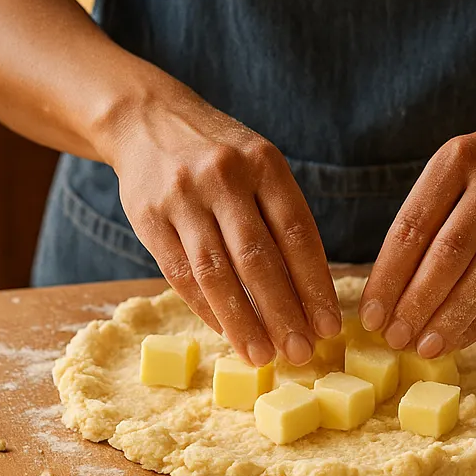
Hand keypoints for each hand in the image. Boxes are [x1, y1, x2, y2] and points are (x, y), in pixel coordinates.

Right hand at [103, 90, 339, 365]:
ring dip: (243, 321)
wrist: (147, 120)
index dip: (315, 285)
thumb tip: (311, 291)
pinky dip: (206, 308)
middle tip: (302, 352)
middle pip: (258, 258)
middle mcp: (225, 178)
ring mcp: (183, 197)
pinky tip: (227, 332)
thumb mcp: (260, 164)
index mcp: (265, 163)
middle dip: (283, 312)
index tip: (329, 325)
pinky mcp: (148, 218)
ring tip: (263, 356)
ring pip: (217, 273)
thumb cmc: (221, 154)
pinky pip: (181, 274)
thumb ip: (283, 216)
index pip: (298, 233)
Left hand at [359, 107, 475, 356]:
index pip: (412, 225)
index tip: (371, 316)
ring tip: (428, 346)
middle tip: (396, 339)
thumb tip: (390, 291)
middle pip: (449, 251)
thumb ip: (430, 218)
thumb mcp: (458, 169)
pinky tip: (464, 336)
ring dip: (454, 315)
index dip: (389, 276)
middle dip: (418, 302)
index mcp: (456, 158)